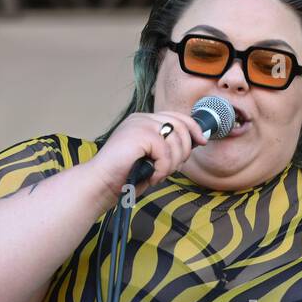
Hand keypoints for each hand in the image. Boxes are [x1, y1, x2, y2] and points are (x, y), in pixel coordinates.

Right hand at [87, 110, 208, 199]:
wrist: (101, 184)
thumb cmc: (125, 177)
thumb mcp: (151, 159)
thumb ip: (168, 148)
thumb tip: (194, 142)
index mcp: (144, 121)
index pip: (177, 116)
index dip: (193, 128)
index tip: (201, 141)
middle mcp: (142, 118)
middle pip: (181, 126)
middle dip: (184, 150)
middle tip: (173, 168)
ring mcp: (140, 124)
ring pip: (175, 140)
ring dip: (172, 164)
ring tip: (158, 175)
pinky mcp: (139, 134)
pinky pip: (166, 152)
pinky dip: (163, 169)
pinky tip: (152, 177)